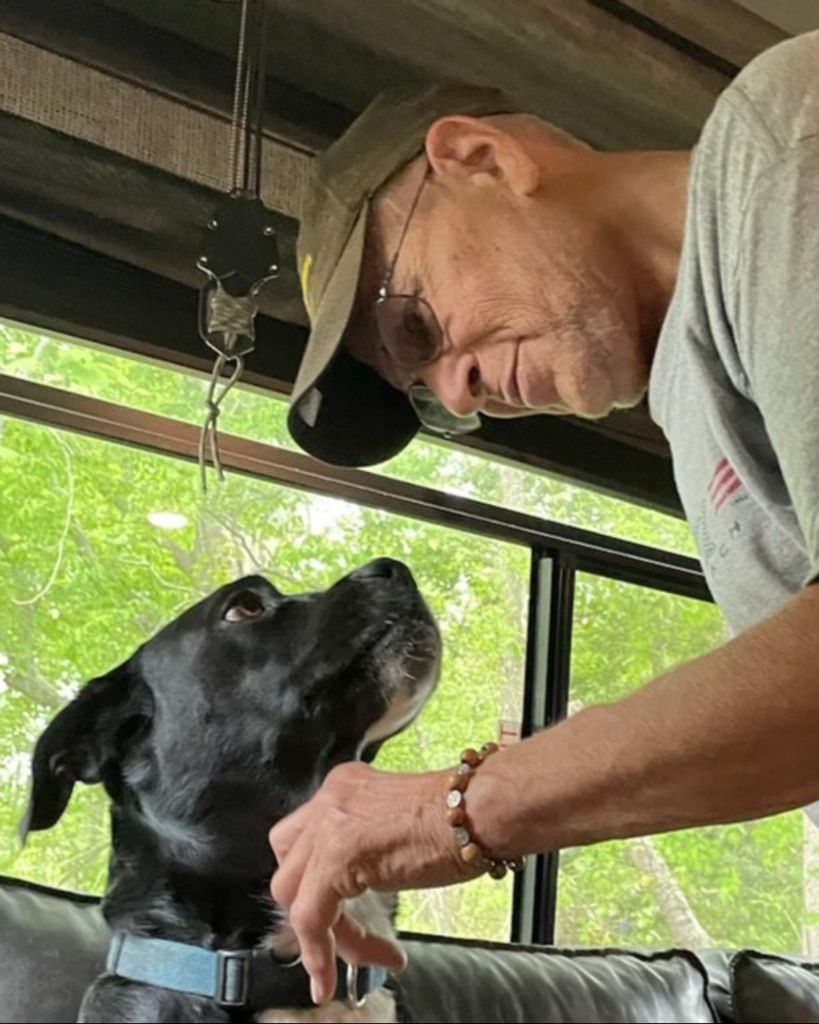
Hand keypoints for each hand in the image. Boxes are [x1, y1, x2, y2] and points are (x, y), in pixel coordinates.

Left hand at [269, 761, 472, 1004]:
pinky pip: (309, 916)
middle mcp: (330, 798)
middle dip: (314, 913)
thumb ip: (368, 847)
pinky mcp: (337, 853)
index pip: (305, 845)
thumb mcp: (398, 826)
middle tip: (349, 942)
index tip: (337, 923)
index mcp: (345, 789)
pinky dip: (317, 952)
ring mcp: (330, 822)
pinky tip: (331, 977)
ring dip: (325, 938)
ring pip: (295, 895)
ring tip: (367, 957)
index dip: (316, 889)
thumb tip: (356, 886)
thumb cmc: (464, 819)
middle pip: (291, 868)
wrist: (482, 809)